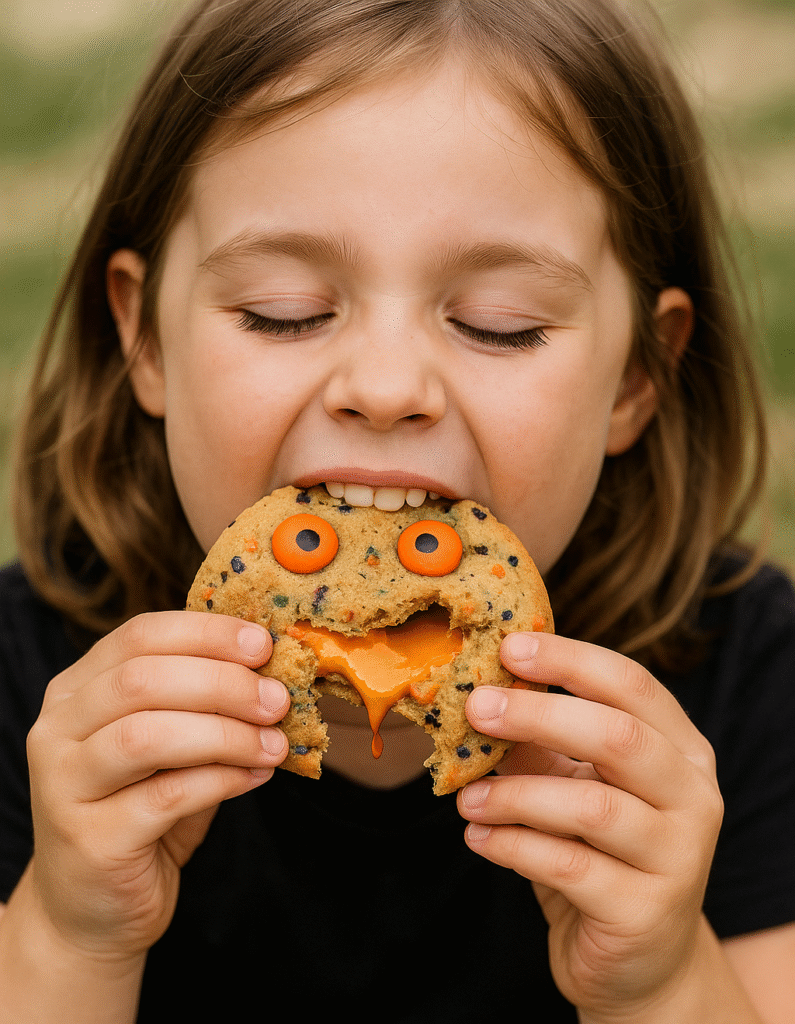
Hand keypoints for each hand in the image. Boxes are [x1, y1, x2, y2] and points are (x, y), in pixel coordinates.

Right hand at [25, 611, 289, 963]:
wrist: (92, 909)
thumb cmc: (140, 812)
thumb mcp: (169, 745)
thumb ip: (202, 705)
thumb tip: (272, 673)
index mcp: (77, 690)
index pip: (139, 635)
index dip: (207, 634)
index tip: (263, 645)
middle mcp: (57, 729)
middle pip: (142, 680)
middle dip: (223, 683)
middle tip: (277, 700)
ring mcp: (64, 784)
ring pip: (147, 736)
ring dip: (225, 734)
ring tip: (273, 745)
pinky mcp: (89, 839)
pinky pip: (165, 796)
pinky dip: (221, 780)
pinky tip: (255, 777)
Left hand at [458, 631, 723, 1018]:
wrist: (639, 960)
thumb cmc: (602, 853)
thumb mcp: (574, 785)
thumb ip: (540, 743)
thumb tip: (480, 692)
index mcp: (681, 750)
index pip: (632, 685)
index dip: (569, 661)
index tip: (509, 648)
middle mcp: (692, 797)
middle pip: (617, 736)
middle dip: (538, 715)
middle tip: (476, 708)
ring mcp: (677, 857)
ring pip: (591, 806)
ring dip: (515, 793)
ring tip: (465, 796)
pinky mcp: (645, 912)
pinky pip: (568, 866)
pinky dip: (513, 846)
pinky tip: (478, 837)